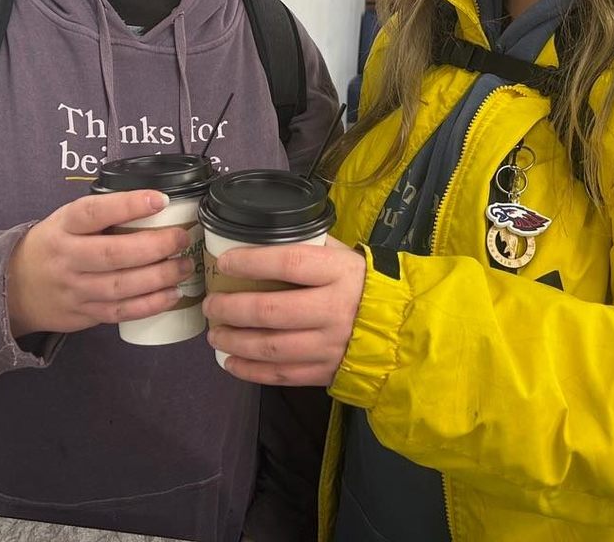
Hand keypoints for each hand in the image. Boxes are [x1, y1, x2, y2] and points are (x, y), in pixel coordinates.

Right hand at [6, 190, 192, 336]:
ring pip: (120, 286)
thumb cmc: (55, 244)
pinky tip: (173, 294)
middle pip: (113, 253)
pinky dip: (150, 305)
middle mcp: (67, 258)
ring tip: (185, 265)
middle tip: (182, 237)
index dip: (128, 205)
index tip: (161, 200)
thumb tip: (158, 202)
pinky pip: (120, 312)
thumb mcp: (67, 220)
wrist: (14, 286)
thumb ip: (103, 213)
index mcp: (64, 226)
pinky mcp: (84, 314)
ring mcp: (75, 289)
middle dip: (155, 245)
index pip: (94, 213)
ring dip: (159, 277)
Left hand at [202, 237, 365, 386]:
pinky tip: (230, 362)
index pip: (289, 263)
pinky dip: (251, 371)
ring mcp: (329, 346)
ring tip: (214, 333)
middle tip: (211, 304)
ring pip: (272, 347)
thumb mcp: (345, 257)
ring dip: (235, 341)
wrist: (402, 330)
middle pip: (272, 311)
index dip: (252, 262)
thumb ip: (310, 248)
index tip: (225, 262)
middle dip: (232, 308)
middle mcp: (334, 310)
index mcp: (339, 273)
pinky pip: (281, 375)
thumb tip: (263, 239)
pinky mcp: (326, 372)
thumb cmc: (364, 284)